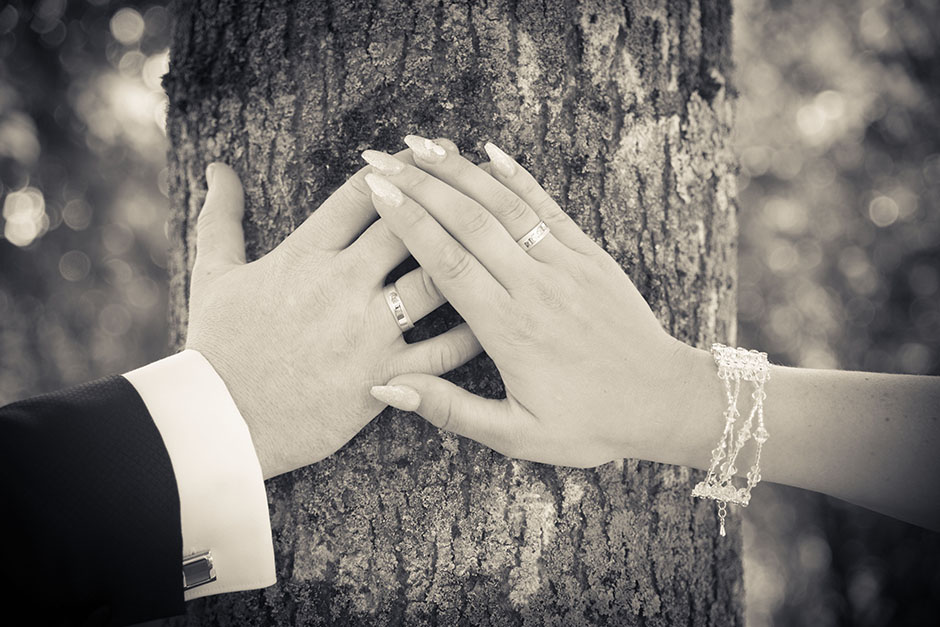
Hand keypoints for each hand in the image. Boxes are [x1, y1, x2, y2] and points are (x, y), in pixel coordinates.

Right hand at [185, 161, 481, 478]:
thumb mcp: (212, 275)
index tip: (426, 149)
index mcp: (305, 255)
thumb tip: (216, 168)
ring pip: (436, 279)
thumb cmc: (217, 348)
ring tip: (495, 233)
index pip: (362, 194)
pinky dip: (472, 331)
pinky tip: (492, 310)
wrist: (221, 426)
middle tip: (470, 173)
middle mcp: (343, 285)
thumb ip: (220, 217)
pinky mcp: (384, 376)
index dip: (400, 164)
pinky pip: (444, 350)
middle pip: (409, 225)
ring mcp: (368, 332)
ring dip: (469, 253)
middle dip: (444, 192)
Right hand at [363, 136, 697, 467]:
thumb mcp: (516, 435)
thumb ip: (450, 409)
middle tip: (377, 158)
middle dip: (419, 184)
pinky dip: (517, 176)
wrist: (664, 402)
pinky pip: (547, 206)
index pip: (447, 261)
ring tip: (418, 143)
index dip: (408, 220)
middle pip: (469, 221)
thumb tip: (386, 386)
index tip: (375, 191)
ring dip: (459, 170)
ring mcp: (565, 264)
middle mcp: (535, 286)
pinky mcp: (590, 254)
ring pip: (505, 205)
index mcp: (509, 329)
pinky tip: (488, 151)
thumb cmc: (589, 424)